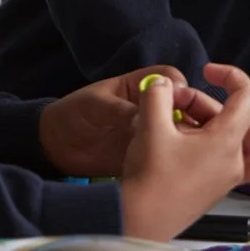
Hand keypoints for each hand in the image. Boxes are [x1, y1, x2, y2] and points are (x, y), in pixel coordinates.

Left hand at [39, 65, 220, 177]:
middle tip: (192, 135)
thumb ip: (119, 110)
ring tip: (184, 155)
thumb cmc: (73, 114)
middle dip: (193, 118)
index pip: (171, 80)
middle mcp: (151, 109)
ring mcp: (152, 132)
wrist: (56, 147)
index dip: (180, 89)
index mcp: (140, 86)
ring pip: (181, 134)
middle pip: (184, 108)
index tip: (179, 103)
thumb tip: (142, 119)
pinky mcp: (148, 156)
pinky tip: (175, 170)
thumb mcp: (95, 105)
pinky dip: (175, 162)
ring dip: (187, 142)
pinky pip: (168, 157)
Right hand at [118, 64, 249, 240]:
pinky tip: (165, 144)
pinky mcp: (211, 186)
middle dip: (196, 101)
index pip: (247, 95)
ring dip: (191, 120)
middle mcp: (233, 159)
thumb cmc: (149, 178)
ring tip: (160, 124)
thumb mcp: (150, 125)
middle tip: (164, 103)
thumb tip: (163, 82)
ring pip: (216, 133)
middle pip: (226, 114)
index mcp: (226, 141)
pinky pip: (210, 152)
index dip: (230, 74)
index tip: (206, 71)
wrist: (141, 224)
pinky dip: (191, 139)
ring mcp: (224, 176)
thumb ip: (157, 94)